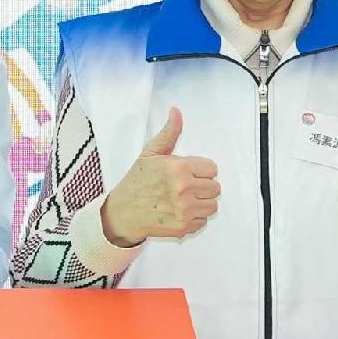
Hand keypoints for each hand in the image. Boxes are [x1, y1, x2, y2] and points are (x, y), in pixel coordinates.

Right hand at [100, 109, 219, 247]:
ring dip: (201, 203)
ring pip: (212, 205)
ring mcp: (185, 209)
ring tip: (183, 200)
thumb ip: (168, 133)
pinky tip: (180, 212)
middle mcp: (184, 188)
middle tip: (184, 188)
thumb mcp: (150, 154)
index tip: (186, 173)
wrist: (122, 213)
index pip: (212, 168)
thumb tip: (176, 112)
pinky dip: (194, 218)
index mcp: (178, 168)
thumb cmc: (137, 182)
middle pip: (215, 187)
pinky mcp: (184, 227)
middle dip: (201, 186)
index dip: (199, 170)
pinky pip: (204, 221)